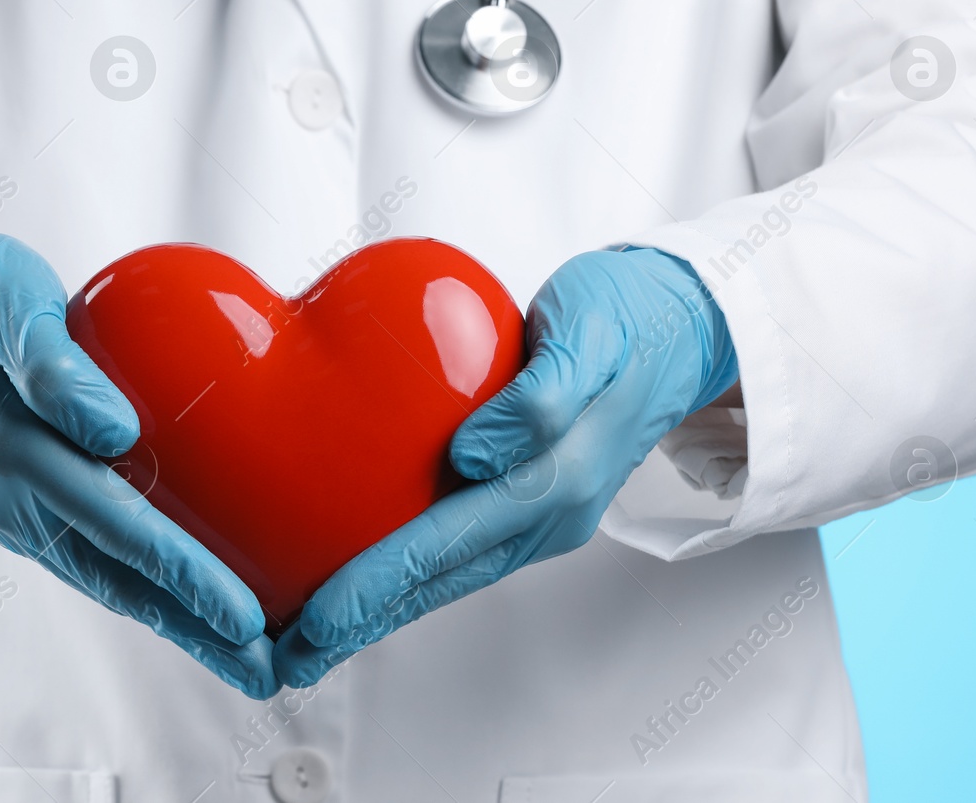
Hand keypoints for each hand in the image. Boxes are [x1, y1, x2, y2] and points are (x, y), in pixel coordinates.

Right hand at [0, 230, 275, 697]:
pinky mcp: (24, 515)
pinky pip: (95, 563)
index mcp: (11, 448)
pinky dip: (147, 595)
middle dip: (194, 627)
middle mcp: (12, 498)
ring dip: (177, 625)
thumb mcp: (4, 300)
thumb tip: (114, 430)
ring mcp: (14, 515)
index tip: (242, 615)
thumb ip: (51, 364)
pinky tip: (194, 612)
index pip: (115, 520)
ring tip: (247, 660)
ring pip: (108, 582)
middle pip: (118, 575)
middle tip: (270, 670)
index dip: (181, 571)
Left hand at [273, 247, 735, 686]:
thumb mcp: (590, 334)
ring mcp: (543, 515)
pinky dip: (409, 576)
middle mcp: (550, 513)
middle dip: (362, 624)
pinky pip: (460, 549)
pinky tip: (368, 581)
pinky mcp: (532, 500)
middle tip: (291, 659)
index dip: (377, 584)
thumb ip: (540, 396)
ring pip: (447, 576)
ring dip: (380, 610)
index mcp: (560, 479)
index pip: (447, 543)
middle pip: (439, 581)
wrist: (684, 325)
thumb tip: (475, 451)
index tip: (319, 618)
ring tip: (314, 639)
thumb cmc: (632, 317)